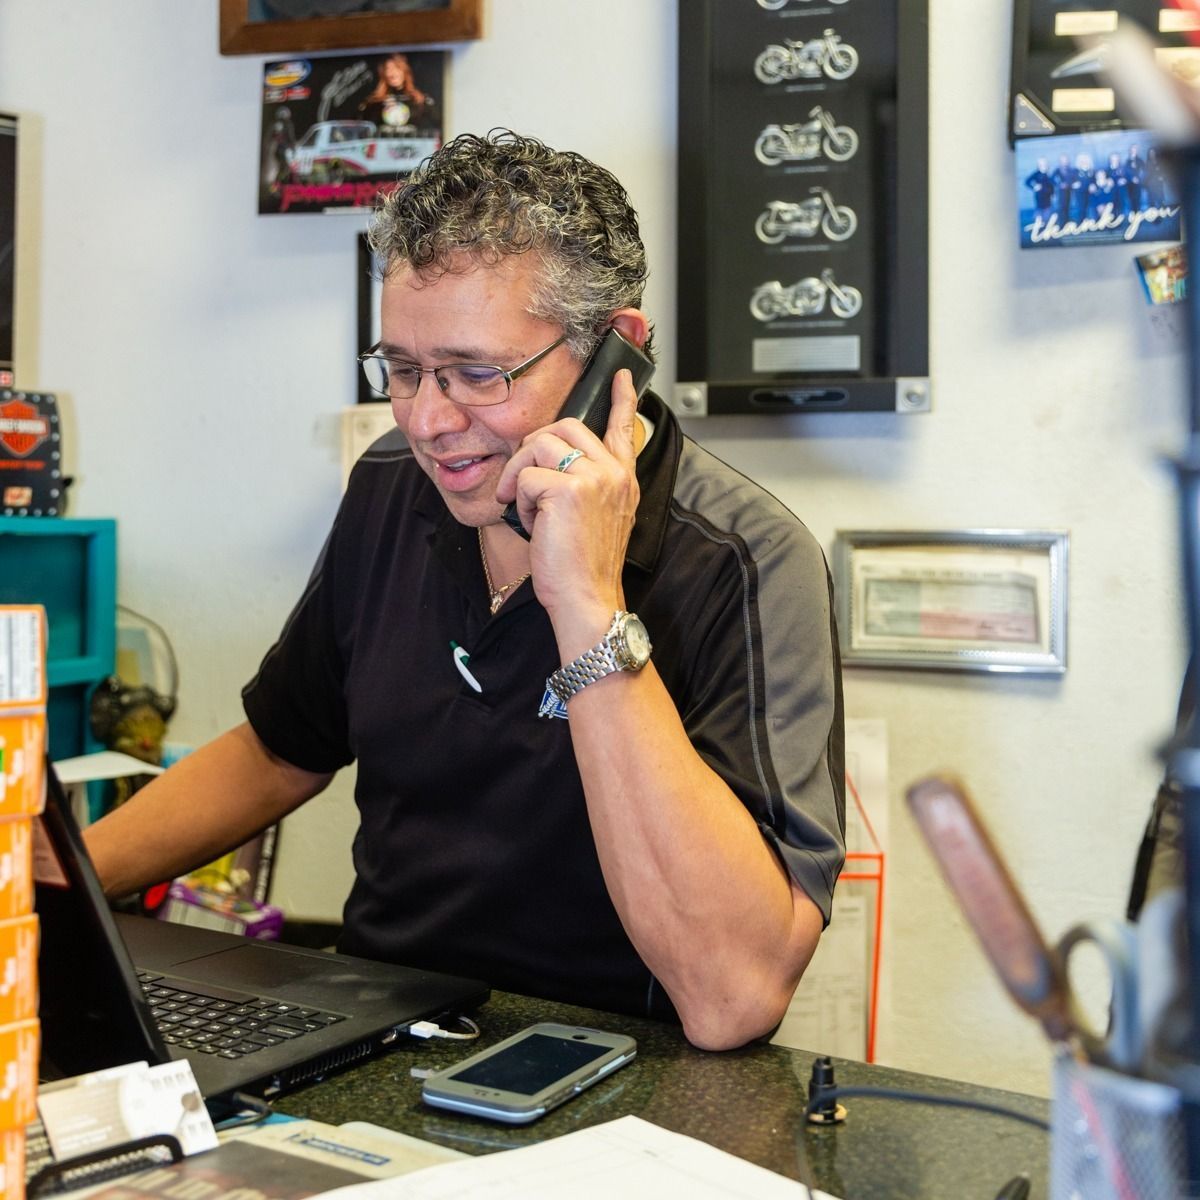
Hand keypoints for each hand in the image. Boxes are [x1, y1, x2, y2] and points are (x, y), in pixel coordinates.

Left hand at [495, 369, 640, 629]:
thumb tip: (549, 460)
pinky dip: (517, 501)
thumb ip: (586, 485)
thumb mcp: (597, 518)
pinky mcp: (567, 490)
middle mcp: (613, 473)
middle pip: (563, 427)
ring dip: (520, 476)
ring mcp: (594, 478)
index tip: (623, 376)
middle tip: (520, 484)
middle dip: (531, 450)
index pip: (624, 428)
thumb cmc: (585, 566)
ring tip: (527, 509)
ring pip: (539, 445)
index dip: (622, 399)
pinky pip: (525, 477)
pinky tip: (531, 524)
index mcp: (623, 479)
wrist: (588, 599)